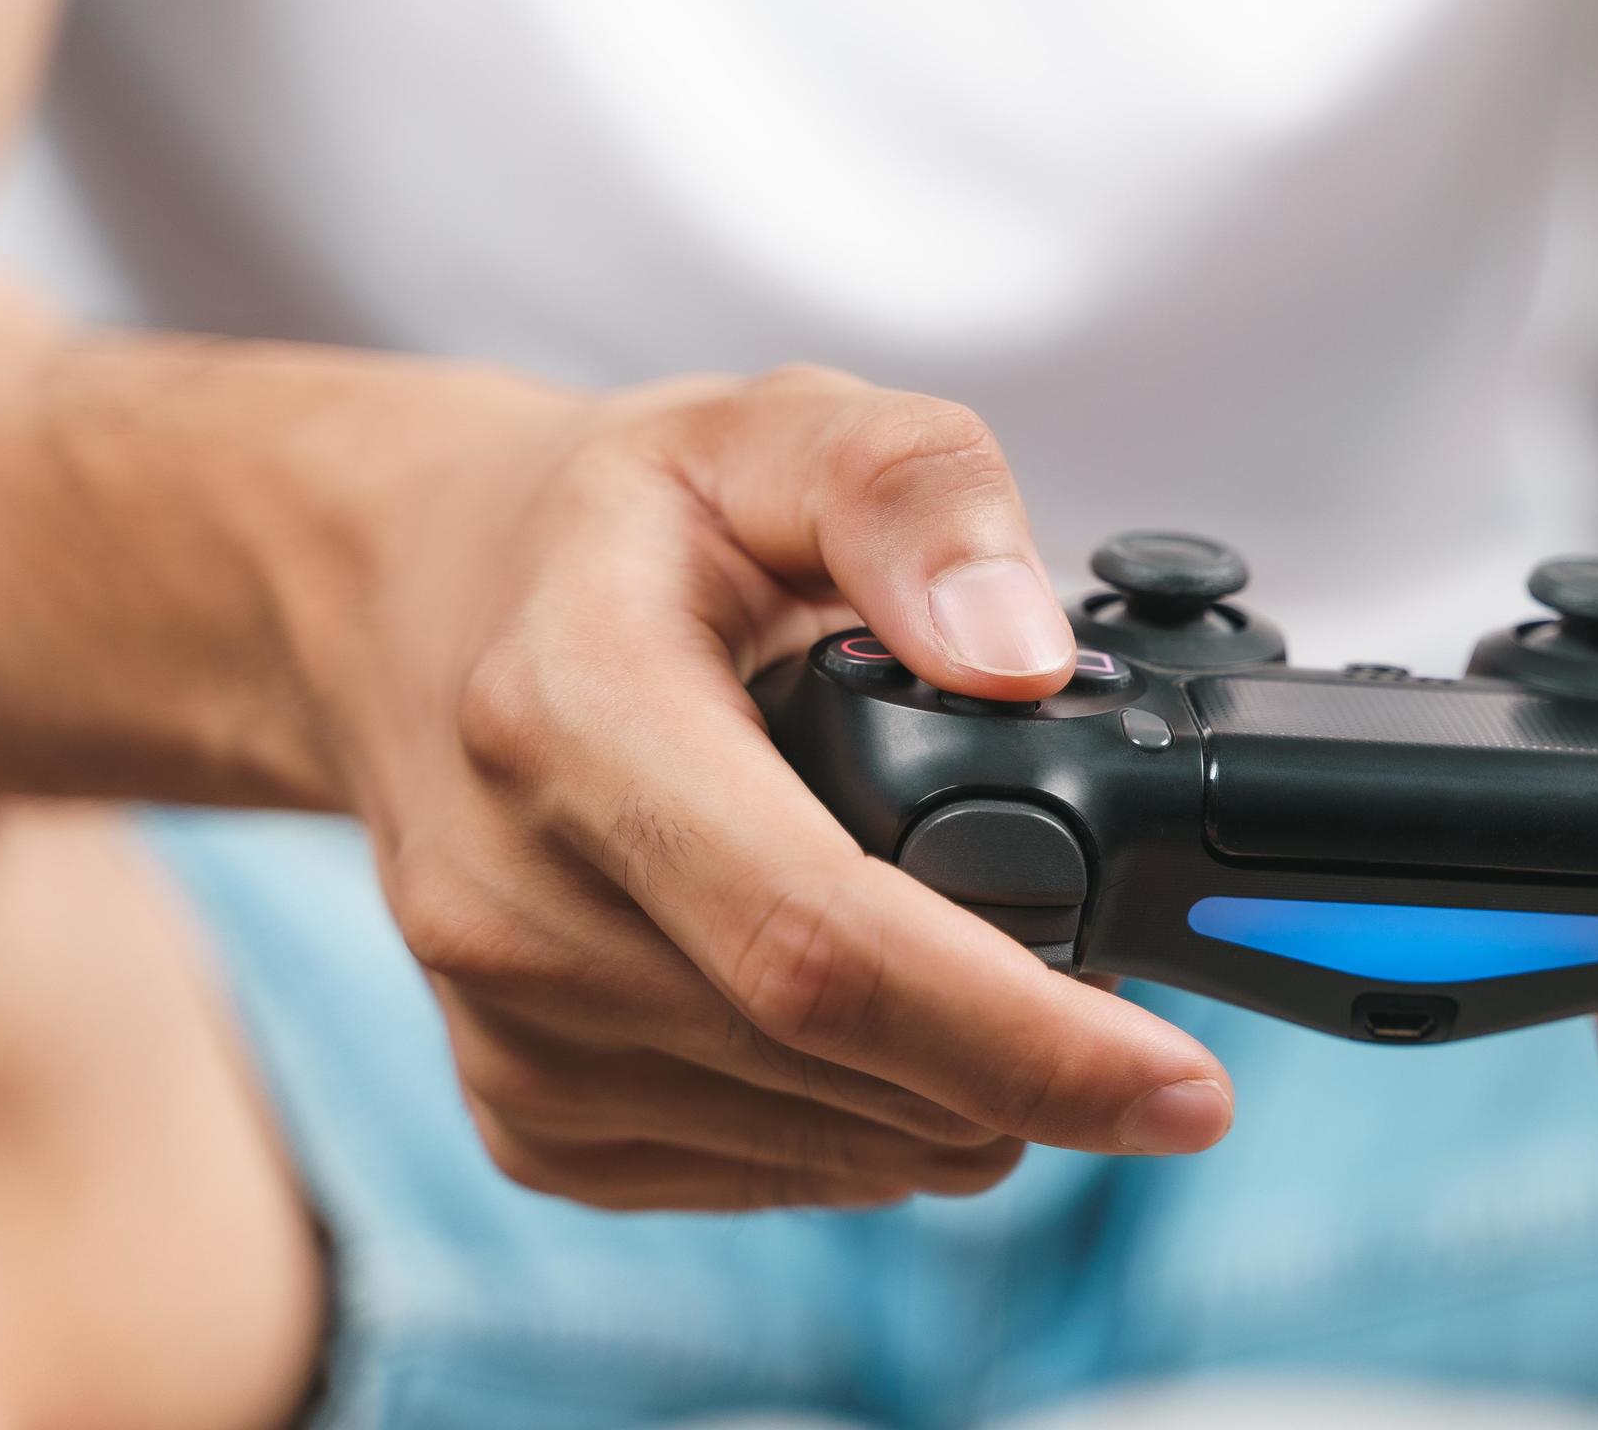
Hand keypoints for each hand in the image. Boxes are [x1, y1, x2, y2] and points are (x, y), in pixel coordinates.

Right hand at [323, 366, 1232, 1209]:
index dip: (1023, 1039)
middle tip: (1123, 984)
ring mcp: (506, 1031)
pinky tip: (885, 1010)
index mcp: (573, 716)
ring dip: (963, 1095)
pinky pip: (762, 1172)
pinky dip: (872, 1116)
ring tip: (999, 961)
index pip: (820, 943)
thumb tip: (1021, 659)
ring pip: (821, 1140)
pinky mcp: (525, 1115)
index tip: (1187, 1089)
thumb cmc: (619, 522)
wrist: (409, 605)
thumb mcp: (777, 425)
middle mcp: (512, 902)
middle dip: (1031, 1061)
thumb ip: (918, 494)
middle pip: (837, 1061)